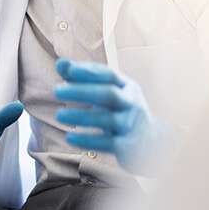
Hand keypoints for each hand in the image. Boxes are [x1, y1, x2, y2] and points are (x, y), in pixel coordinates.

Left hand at [54, 59, 173, 175]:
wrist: (151, 143)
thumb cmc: (122, 112)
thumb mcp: (109, 93)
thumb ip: (84, 79)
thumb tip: (60, 63)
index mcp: (128, 87)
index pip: (109, 75)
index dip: (89, 71)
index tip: (67, 69)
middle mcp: (132, 104)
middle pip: (109, 94)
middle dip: (82, 91)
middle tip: (56, 90)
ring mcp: (131, 125)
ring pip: (107, 119)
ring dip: (81, 116)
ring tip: (59, 115)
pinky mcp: (128, 146)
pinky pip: (107, 143)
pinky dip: (88, 140)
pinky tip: (70, 137)